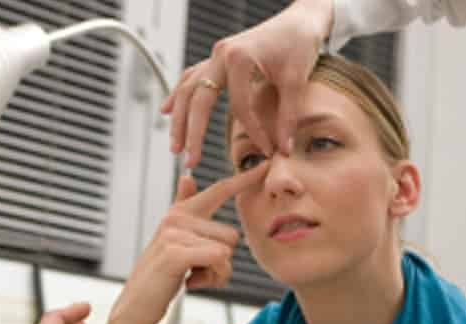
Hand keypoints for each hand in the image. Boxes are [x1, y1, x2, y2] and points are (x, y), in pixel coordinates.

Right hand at [110, 163, 267, 323]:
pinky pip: (219, 260)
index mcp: (181, 212)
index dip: (244, 178)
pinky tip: (191, 283)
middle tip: (195, 270)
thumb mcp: (174, 238)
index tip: (266, 165)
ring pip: (227, 251)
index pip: (219, 190)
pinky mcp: (175, 252)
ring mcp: (174, 233)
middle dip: (222, 261)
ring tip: (191, 276)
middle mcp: (177, 217)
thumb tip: (187, 178)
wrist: (138, 304)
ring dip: (216, 272)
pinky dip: (212, 278)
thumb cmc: (162, 274)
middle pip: (232, 235)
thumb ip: (183, 208)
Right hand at [161, 0, 332, 167]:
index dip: (253, 131)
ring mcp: (215, 55)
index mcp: (239, 58)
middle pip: (199, 99)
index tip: (266, 151)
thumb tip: (282, 150)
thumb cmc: (299, 44)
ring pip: (188, 89)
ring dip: (179, 119)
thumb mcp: (296, 80)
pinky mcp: (217, 58)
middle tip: (190, 162)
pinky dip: (179, 95)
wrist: (299, 19)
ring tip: (176, 148)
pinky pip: (191, 77)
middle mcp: (220, 55)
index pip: (239, 106)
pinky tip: (166, 111)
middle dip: (192, 132)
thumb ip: (287, 116)